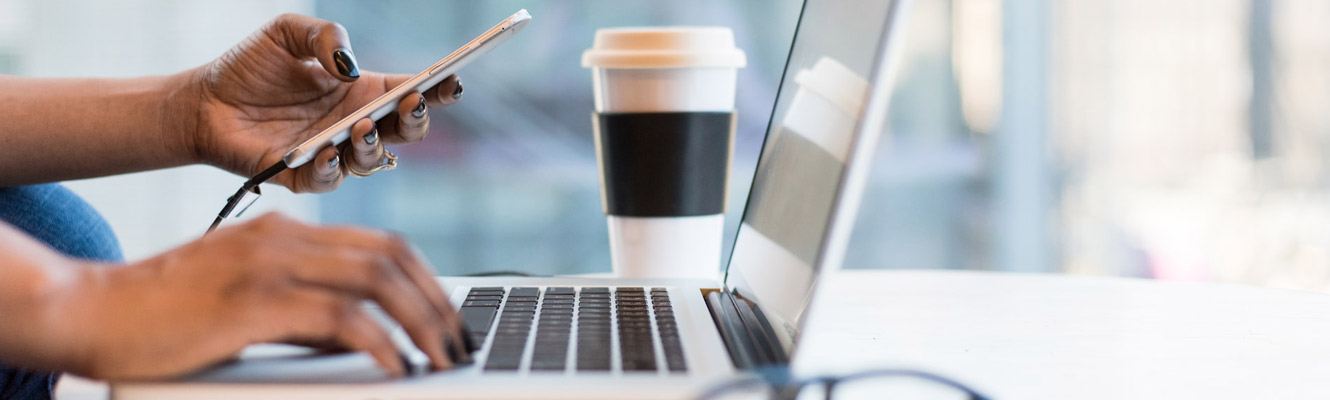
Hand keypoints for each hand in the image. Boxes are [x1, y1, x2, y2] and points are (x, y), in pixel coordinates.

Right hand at [54, 213, 468, 379]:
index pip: (382, 243)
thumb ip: (303, 309)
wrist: (90, 311)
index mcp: (285, 231)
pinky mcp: (254, 300)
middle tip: (459, 342)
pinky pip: (340, 317)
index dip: (427, 279)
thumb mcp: (247, 300)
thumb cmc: (165, 315)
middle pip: (391, 256)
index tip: (449, 317)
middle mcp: (284, 237)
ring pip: (377, 280)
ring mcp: (269, 264)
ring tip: (441, 358)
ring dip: (421, 322)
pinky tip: (396, 366)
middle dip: (437, 302)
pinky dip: (380, 342)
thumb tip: (362, 338)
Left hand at [180, 14, 462, 192]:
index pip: (412, 92)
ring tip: (361, 126)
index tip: (452, 80)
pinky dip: (332, 168)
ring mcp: (333, 153)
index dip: (437, 89)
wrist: (202, 102)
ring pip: (373, 161)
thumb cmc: (249, 68)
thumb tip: (349, 66)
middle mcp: (354, 125)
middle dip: (416, 120)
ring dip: (374, 145)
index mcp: (362, 92)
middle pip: (405, 132)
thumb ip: (324, 35)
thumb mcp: (287, 32)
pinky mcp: (303, 176)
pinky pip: (329, 180)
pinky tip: (326, 150)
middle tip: (410, 103)